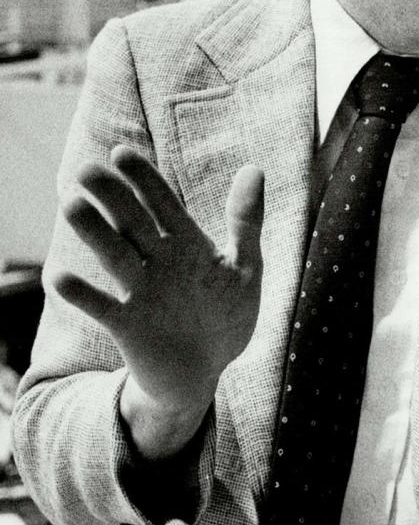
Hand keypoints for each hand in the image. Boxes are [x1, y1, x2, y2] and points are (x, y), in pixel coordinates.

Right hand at [53, 145, 264, 455]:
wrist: (206, 371)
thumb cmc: (226, 316)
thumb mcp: (246, 266)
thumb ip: (247, 220)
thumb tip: (253, 168)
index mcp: (187, 245)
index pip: (162, 203)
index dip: (143, 179)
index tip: (120, 153)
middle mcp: (158, 262)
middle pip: (132, 222)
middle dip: (111, 196)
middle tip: (86, 170)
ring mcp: (141, 292)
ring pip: (114, 256)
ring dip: (93, 232)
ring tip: (71, 204)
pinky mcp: (129, 326)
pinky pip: (103, 306)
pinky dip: (83, 293)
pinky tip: (59, 276)